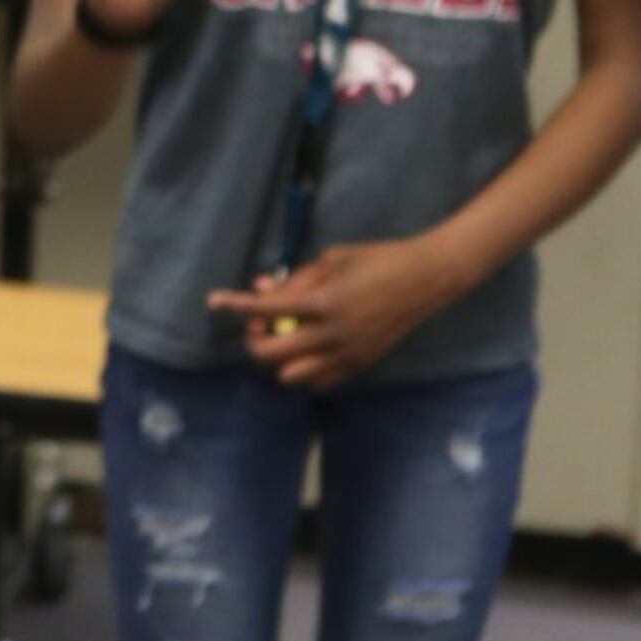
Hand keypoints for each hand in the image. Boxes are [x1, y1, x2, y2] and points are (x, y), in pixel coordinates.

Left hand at [210, 237, 471, 389]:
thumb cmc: (378, 260)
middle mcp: (333, 336)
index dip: (236, 305)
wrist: (426, 280)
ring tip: (287, 336)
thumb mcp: (332, 259)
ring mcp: (347, 355)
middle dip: (256, 339)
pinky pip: (318, 380)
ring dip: (279, 358)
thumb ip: (296, 280)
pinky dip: (305, 368)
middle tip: (259, 324)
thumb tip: (261, 290)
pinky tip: (309, 347)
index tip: (215, 301)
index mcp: (324, 304)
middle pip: (270, 355)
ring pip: (291, 375)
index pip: (266, 311)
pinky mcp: (360, 365)